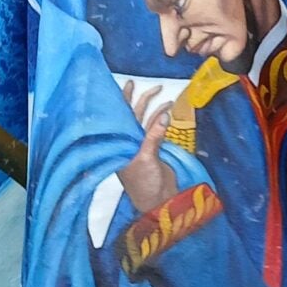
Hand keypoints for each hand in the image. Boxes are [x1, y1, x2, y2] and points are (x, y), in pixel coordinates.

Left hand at [118, 79, 179, 212]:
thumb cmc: (143, 184)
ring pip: (146, 120)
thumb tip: (163, 116)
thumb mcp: (146, 159)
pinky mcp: (154, 149)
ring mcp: (141, 145)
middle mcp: (128, 142)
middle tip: (143, 84)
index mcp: (119, 144)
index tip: (124, 86)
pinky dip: (162, 119)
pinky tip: (168, 110)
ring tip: (162, 94)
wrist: (157, 201)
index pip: (118, 118)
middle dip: (138, 100)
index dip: (120, 102)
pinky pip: (157, 129)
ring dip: (154, 108)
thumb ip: (153, 137)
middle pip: (131, 115)